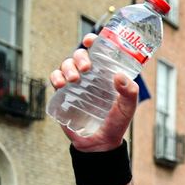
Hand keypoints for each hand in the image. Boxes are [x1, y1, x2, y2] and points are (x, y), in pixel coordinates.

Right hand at [48, 33, 137, 151]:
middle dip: (80, 56)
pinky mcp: (63, 94)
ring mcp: (76, 84)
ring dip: (68, 67)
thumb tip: (119, 75)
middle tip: (87, 68)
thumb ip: (129, 93)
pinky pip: (55, 79)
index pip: (99, 53)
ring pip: (66, 65)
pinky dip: (55, 77)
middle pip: (80, 56)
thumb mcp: (127, 109)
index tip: (90, 40)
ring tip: (75, 79)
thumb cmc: (116, 124)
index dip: (93, 42)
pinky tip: (61, 84)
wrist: (99, 144)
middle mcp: (90, 77)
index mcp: (106, 75)